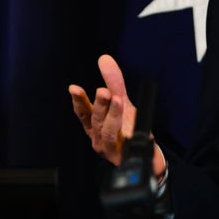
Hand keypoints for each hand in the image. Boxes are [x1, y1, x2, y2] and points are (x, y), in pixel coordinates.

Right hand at [68, 54, 166, 179]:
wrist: (144, 158)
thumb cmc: (127, 130)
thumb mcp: (121, 103)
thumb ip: (114, 83)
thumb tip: (104, 58)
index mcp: (94, 126)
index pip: (83, 113)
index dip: (79, 101)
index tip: (74, 88)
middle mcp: (99, 139)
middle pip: (96, 122)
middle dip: (100, 105)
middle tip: (104, 91)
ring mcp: (111, 151)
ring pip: (109, 134)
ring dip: (113, 117)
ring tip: (119, 101)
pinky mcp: (125, 159)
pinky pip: (127, 148)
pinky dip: (130, 137)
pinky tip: (136, 128)